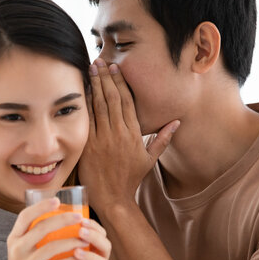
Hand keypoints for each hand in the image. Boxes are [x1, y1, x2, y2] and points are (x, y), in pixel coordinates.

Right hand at [0, 198, 88, 259]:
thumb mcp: (21, 249)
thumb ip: (33, 233)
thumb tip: (57, 213)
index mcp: (14, 238)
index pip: (25, 216)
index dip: (41, 206)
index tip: (57, 200)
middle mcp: (17, 249)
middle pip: (41, 228)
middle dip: (63, 220)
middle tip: (79, 217)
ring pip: (52, 247)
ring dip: (72, 241)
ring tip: (85, 239)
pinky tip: (81, 256)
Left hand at [47, 218, 111, 259]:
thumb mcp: (52, 256)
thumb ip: (51, 239)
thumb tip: (39, 214)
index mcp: (91, 252)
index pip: (100, 234)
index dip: (94, 225)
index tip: (80, 218)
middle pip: (106, 246)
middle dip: (95, 236)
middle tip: (81, 230)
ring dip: (91, 256)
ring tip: (76, 251)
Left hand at [78, 59, 179, 212]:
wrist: (113, 197)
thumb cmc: (130, 179)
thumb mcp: (150, 160)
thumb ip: (162, 139)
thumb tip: (176, 122)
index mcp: (134, 134)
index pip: (127, 102)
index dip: (120, 83)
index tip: (115, 69)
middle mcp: (119, 133)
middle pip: (112, 99)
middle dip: (106, 78)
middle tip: (100, 61)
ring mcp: (103, 138)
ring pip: (99, 106)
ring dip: (95, 85)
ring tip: (91, 69)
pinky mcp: (89, 145)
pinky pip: (87, 120)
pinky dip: (85, 104)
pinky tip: (82, 91)